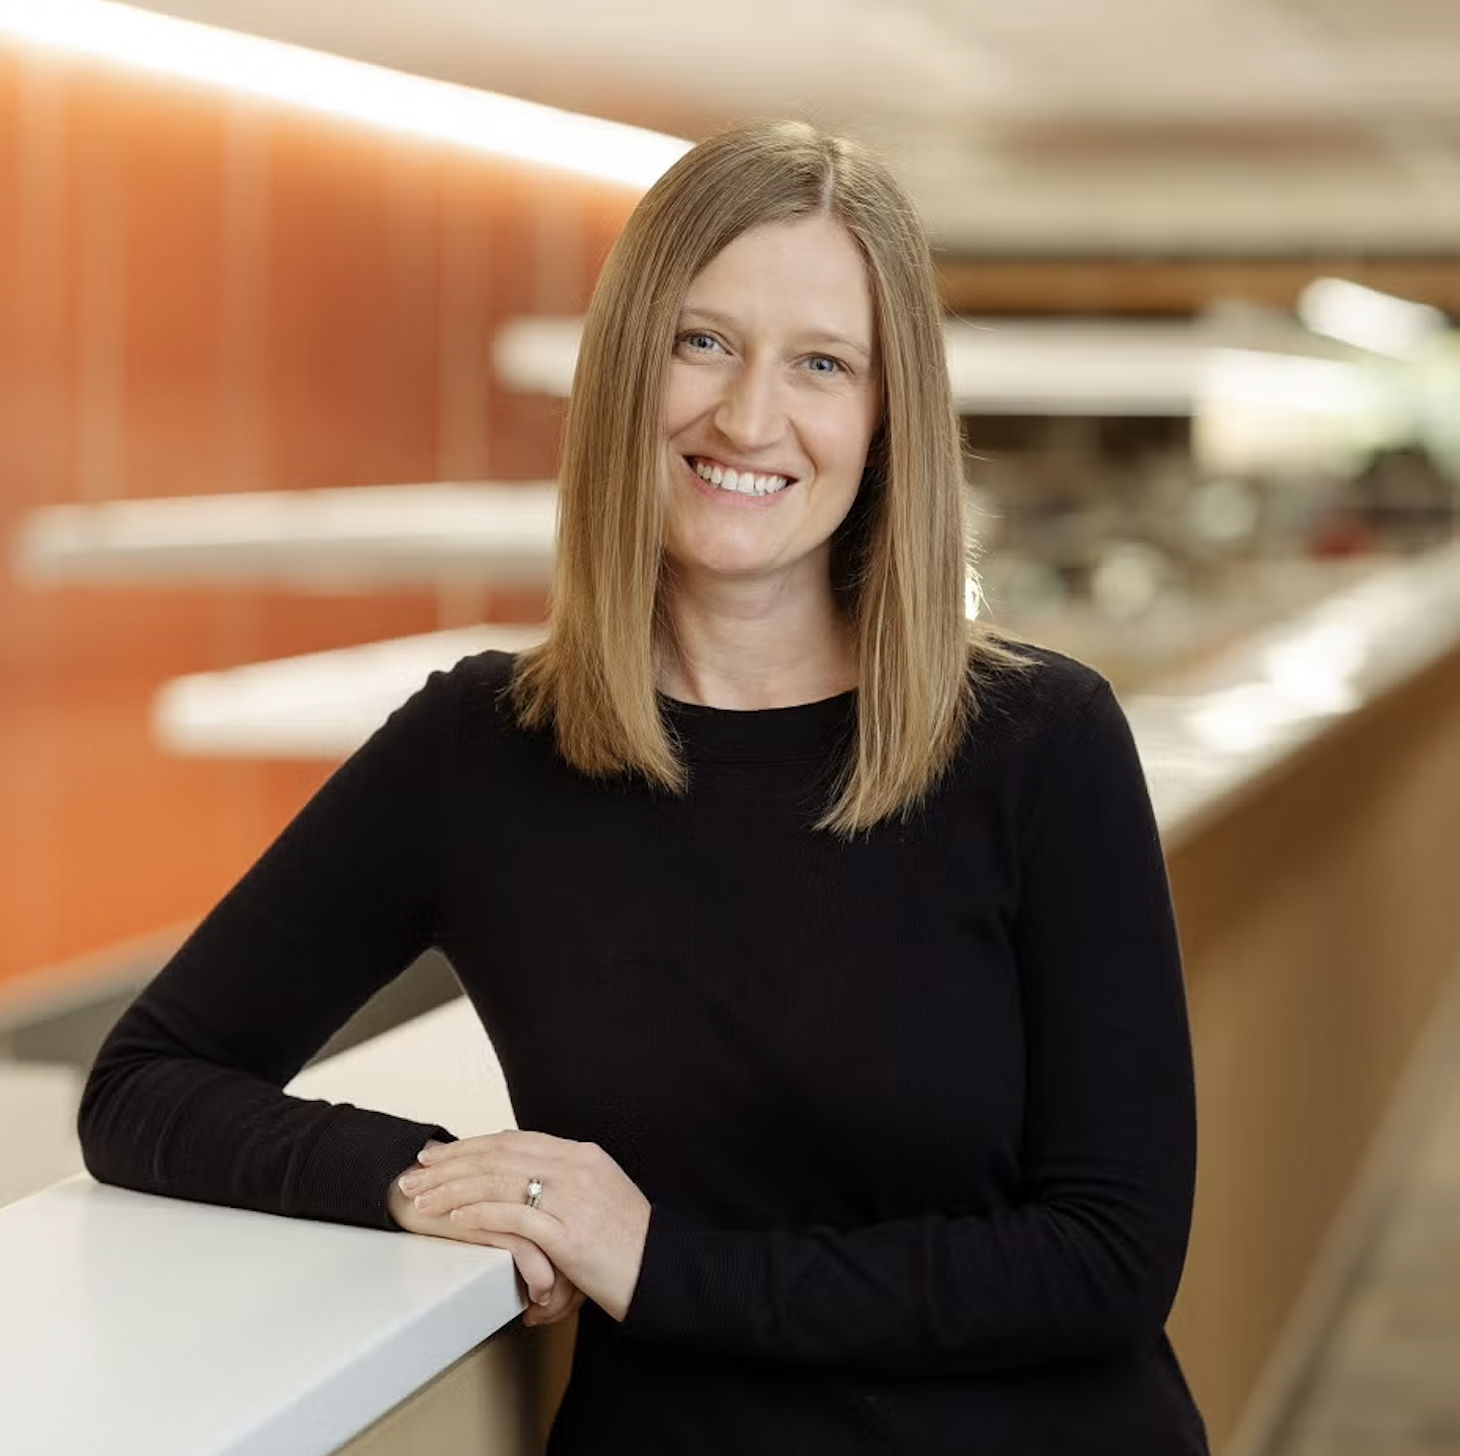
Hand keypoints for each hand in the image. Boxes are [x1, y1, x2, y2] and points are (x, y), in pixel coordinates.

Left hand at [396, 1130, 650, 1321]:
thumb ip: (563, 1184)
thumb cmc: (630, 1242)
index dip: (469, 1146)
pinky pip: (516, 1217)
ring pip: (499, 1181)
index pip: (513, 1140)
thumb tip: (521, 1189)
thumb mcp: (600, 1196)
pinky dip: (481, 1214)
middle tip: (413, 1175)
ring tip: (422, 1199)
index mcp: (583, 1154)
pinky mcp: (570, 1234)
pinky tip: (457, 1218)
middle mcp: (577, 1168)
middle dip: (449, 1164)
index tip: (437, 1154)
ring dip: (453, 1189)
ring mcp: (574, 1198)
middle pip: (499, 1155)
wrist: (662, 1271)